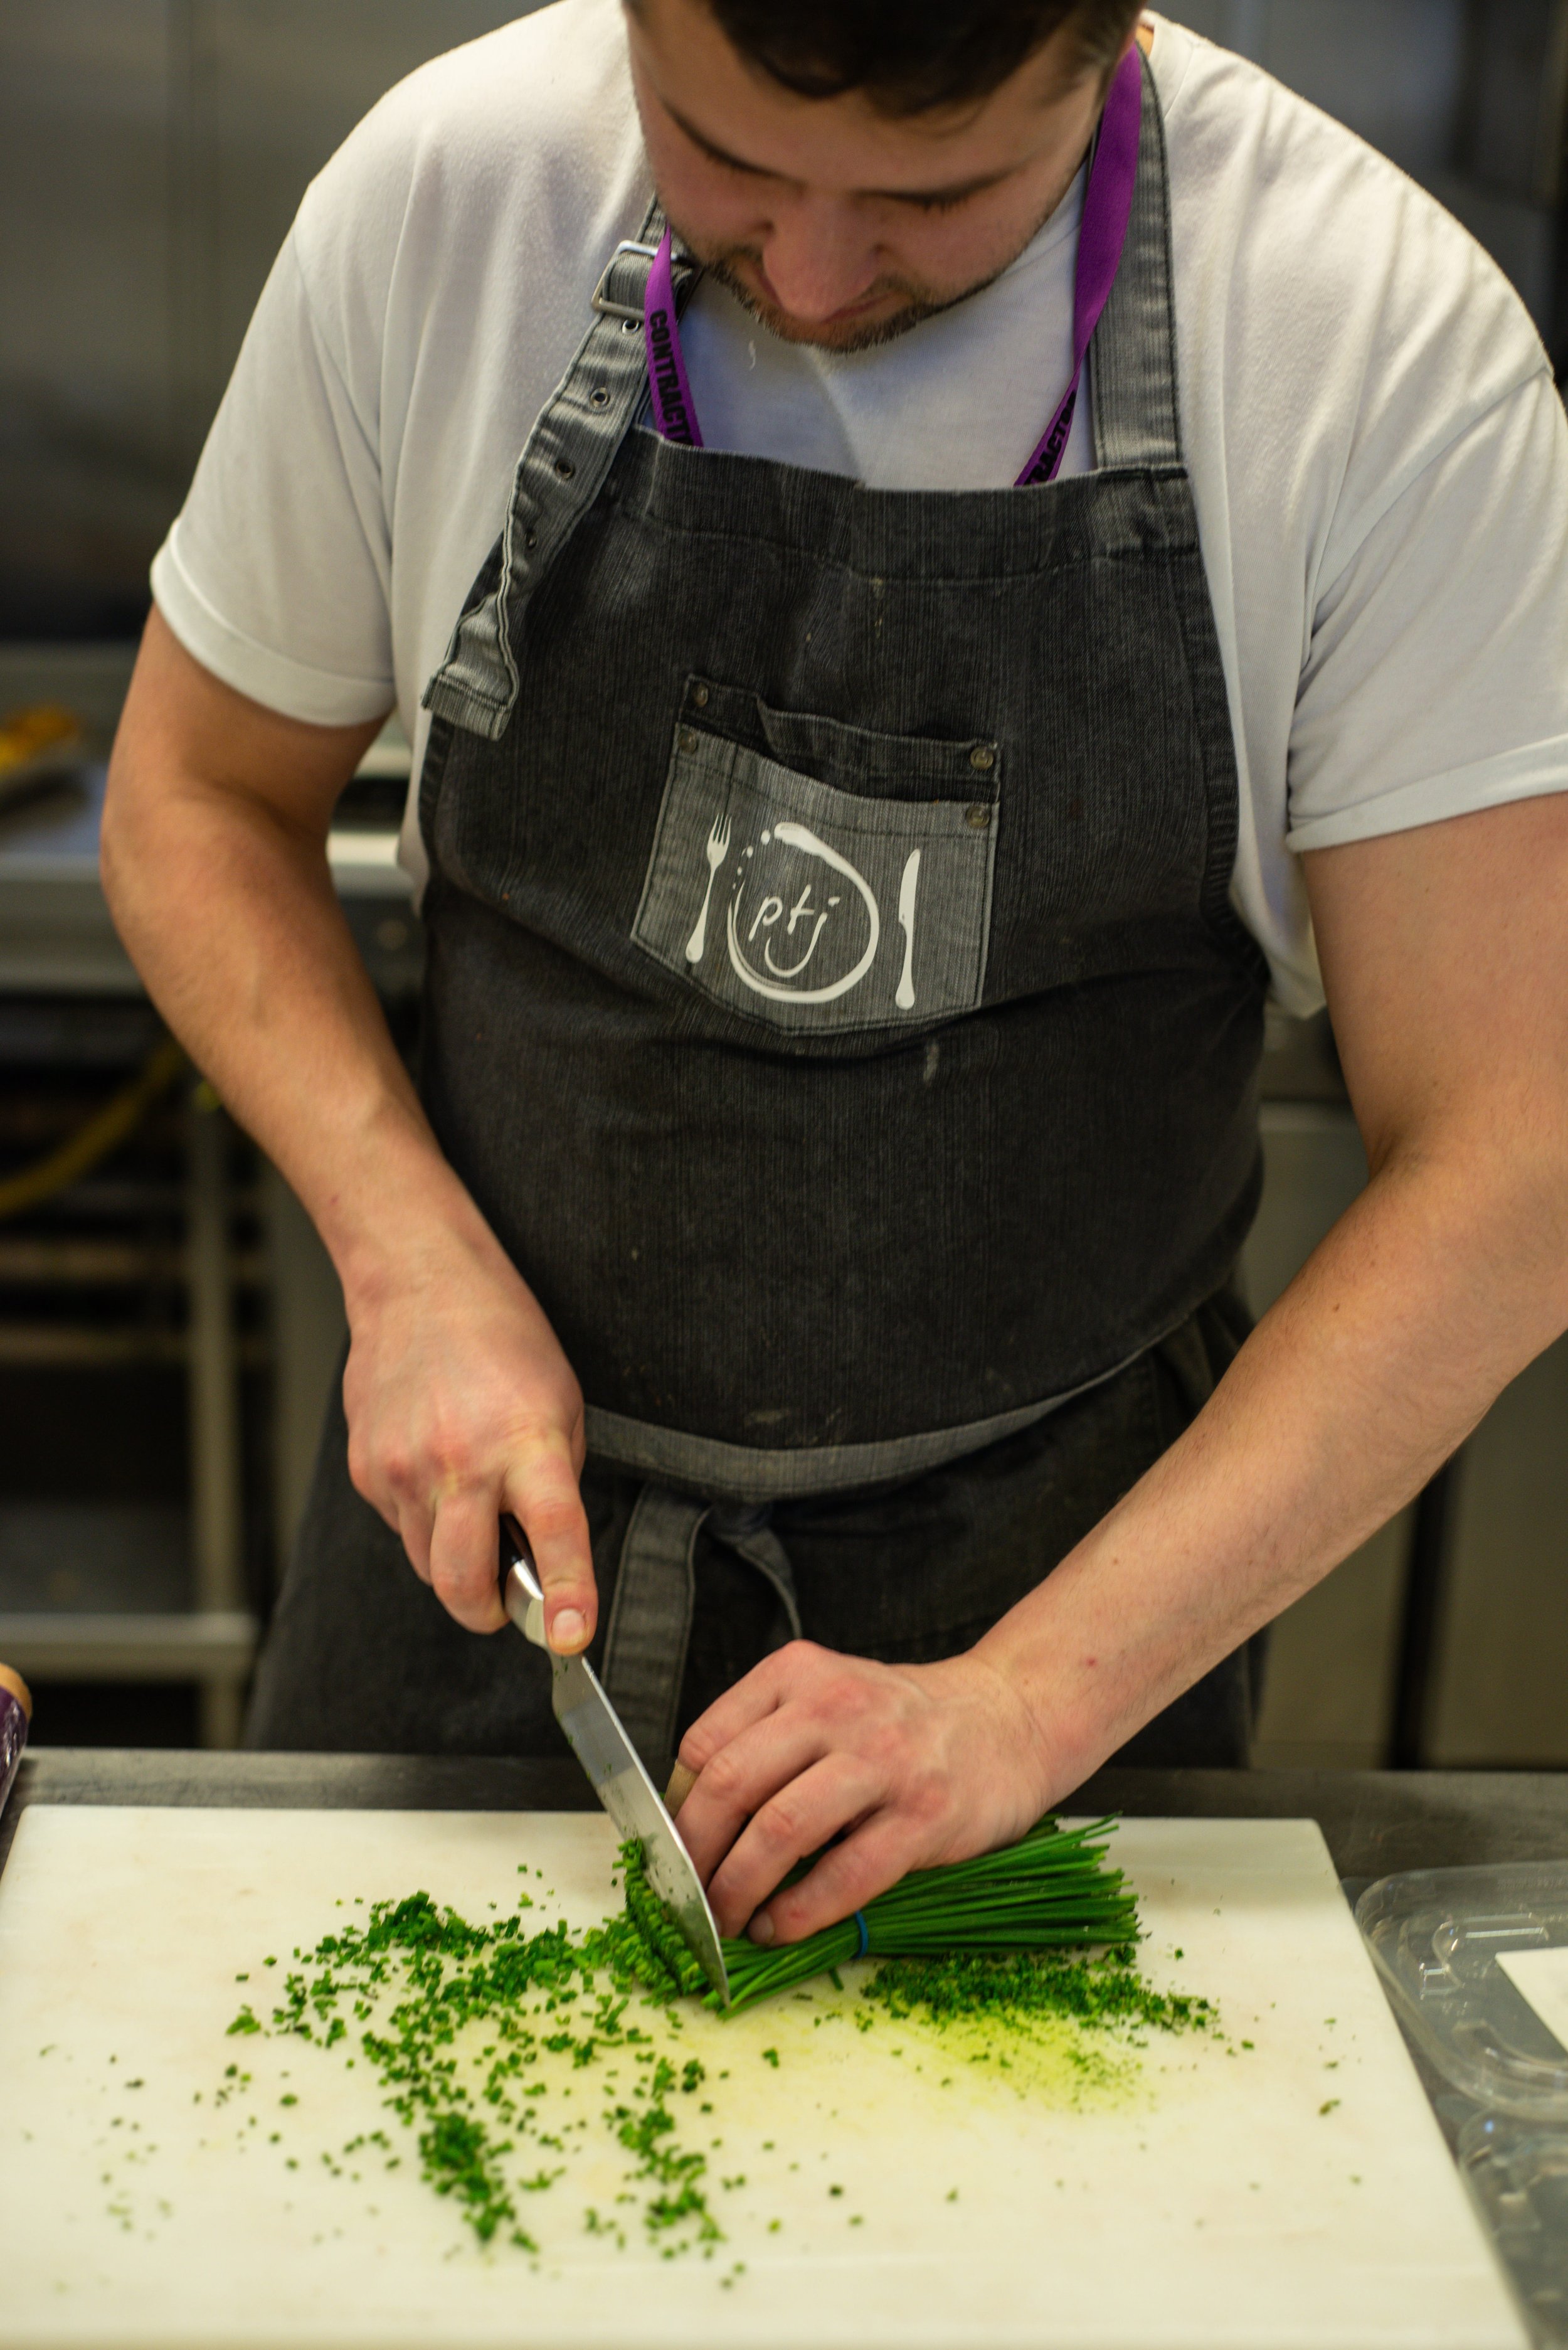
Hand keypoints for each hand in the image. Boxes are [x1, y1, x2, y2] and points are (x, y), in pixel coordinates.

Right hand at [341, 1207, 595, 1647]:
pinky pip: (401, 1529)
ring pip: (428, 1566)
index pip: (552, 1531)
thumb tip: (540, 1557)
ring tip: (474, 1508)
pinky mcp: (366, 1470)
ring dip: (456, 1564)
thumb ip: (552, 1484)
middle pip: (463, 1583)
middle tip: (508, 1599)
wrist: (419, 1285)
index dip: (565, 1593)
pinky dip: (424, 1523)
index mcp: (526, 1441)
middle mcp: (460, 1460)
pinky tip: (436, 1473)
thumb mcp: (561, 1406)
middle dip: (488, 1611)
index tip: (569, 1636)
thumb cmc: (503, 1341)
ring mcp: (402, 1469)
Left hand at [669, 1642, 1057, 1943]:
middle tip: (685, 1899)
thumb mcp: (827, 1700)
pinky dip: (798, 1911)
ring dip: (738, 1890)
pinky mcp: (924, 1814)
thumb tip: (690, 1824)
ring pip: (780, 1830)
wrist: (1007, 1719)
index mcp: (797, 1674)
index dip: (675, 1809)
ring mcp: (883, 1759)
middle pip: (732, 1785)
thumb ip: (765, 1742)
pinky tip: (779, 1927)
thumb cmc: (900, 1723)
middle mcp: (835, 1707)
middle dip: (695, 1856)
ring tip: (727, 1921)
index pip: (705, 1743)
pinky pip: (844, 1873)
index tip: (669, 1852)